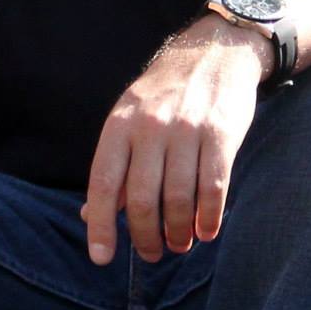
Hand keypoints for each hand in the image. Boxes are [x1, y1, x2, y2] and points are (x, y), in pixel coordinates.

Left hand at [80, 16, 264, 263]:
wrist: (215, 51)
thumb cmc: (165, 94)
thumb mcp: (129, 119)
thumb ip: (114, 167)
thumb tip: (89, 215)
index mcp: (120, 124)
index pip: (104, 183)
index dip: (101, 224)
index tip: (101, 257)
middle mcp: (151, 127)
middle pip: (143, 198)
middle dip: (147, 236)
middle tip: (153, 253)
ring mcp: (188, 129)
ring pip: (179, 198)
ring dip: (179, 232)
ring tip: (180, 244)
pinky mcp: (222, 133)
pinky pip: (213, 188)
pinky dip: (209, 218)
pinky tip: (206, 231)